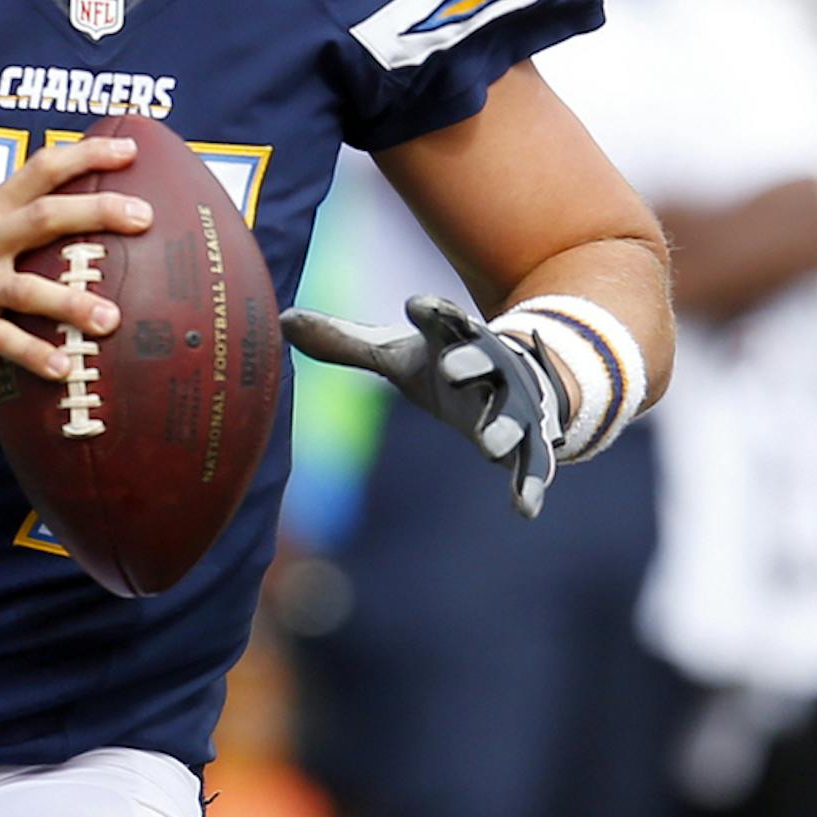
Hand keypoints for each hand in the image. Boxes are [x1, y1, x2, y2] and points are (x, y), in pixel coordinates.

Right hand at [0, 134, 150, 384]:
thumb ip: (27, 221)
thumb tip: (96, 213)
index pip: (41, 169)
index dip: (86, 154)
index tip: (130, 150)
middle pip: (44, 216)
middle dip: (96, 212)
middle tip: (144, 217)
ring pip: (26, 287)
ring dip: (71, 302)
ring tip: (111, 318)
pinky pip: (3, 341)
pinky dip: (34, 354)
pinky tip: (63, 368)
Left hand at [282, 292, 567, 519]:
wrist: (522, 376)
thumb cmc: (447, 363)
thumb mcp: (398, 351)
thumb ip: (345, 341)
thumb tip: (282, 319)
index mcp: (457, 337)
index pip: (445, 317)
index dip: (433, 311)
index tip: (417, 306)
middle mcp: (491, 366)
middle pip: (483, 360)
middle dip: (471, 363)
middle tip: (453, 368)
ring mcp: (515, 403)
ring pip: (513, 413)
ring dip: (503, 427)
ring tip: (490, 445)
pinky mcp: (531, 439)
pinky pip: (534, 462)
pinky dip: (530, 484)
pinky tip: (525, 510)